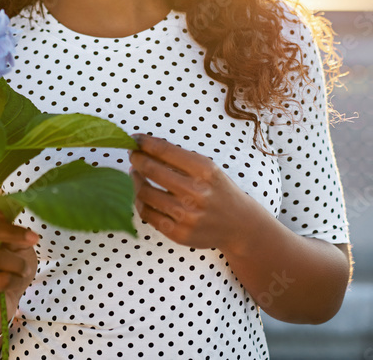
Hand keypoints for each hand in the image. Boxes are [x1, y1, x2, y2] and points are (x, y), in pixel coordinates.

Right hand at [0, 205, 38, 327]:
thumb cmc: (9, 270)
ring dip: (17, 263)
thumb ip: (11, 232)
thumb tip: (9, 214)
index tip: (7, 215)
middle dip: (10, 232)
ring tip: (23, 269)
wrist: (3, 305)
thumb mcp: (16, 247)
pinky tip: (14, 283)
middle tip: (32, 239)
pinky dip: (14, 279)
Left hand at [128, 133, 254, 251]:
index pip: (164, 150)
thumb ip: (180, 158)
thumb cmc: (219, 192)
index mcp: (205, 170)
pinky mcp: (178, 233)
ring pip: (144, 192)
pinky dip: (139, 201)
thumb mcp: (208, 168)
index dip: (144, 142)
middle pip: (151, 169)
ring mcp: (186, 215)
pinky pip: (147, 214)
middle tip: (132, 154)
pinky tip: (141, 194)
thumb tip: (145, 146)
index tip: (134, 139)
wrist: (239, 226)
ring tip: (135, 173)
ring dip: (135, 179)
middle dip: (136, 158)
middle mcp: (196, 192)